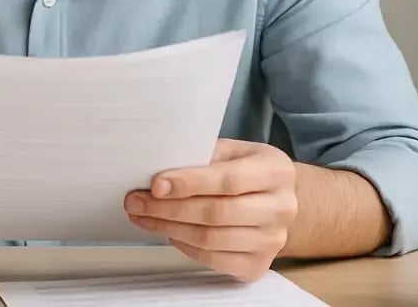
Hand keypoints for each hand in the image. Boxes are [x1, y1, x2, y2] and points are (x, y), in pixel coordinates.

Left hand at [124, 139, 296, 281]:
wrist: (278, 202)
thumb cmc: (248, 171)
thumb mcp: (234, 151)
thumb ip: (203, 155)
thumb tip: (159, 169)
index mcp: (276, 171)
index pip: (228, 180)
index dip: (189, 183)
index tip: (156, 184)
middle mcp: (281, 207)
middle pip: (217, 213)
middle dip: (169, 208)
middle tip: (136, 201)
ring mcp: (272, 240)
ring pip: (211, 239)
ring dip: (169, 228)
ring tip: (144, 216)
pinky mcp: (258, 265)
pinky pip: (213, 259)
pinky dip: (185, 246)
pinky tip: (169, 232)